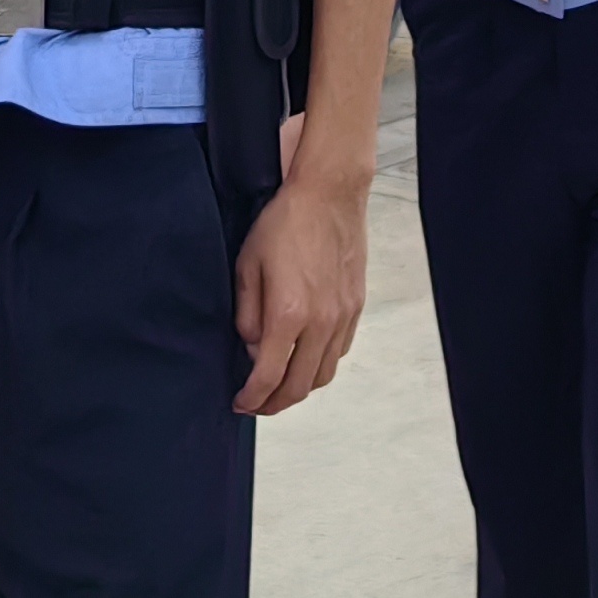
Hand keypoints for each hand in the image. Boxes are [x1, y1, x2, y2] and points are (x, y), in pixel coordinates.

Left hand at [232, 172, 369, 415]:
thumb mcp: (247, 266)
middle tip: (257, 404)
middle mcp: (321, 322)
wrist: (329, 193)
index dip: (251, 399)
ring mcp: (343, 315)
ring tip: (281, 384)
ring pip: (324, 374)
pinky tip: (306, 354)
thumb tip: (252, 346)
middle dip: (274, 404)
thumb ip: (246, 315)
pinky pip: (340, 351)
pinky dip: (321, 363)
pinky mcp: (357, 304)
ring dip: (300, 387)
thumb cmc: (285, 223)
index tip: (240, 403)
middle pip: (300, 386)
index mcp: (288, 315)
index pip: (268, 377)